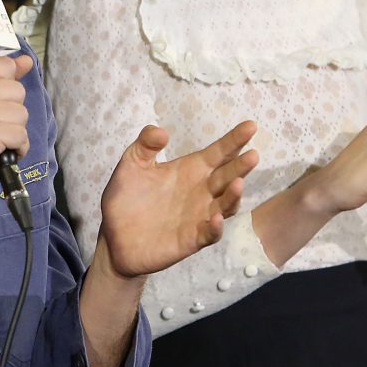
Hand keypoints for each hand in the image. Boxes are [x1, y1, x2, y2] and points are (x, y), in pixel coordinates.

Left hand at [97, 121, 258, 278]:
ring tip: (237, 183)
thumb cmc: (126, 197)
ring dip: (233, 195)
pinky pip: (209, 234)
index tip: (250, 126)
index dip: (234, 140)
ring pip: (225, 205)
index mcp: (190, 170)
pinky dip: (215, 227)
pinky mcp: (191, 240)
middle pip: (227, 176)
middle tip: (252, 154)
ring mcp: (199, 216)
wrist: (114, 236)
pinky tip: (216, 218)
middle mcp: (201, 192)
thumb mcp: (132, 164)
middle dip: (240, 166)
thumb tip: (161, 131)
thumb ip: (145, 144)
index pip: (218, 153)